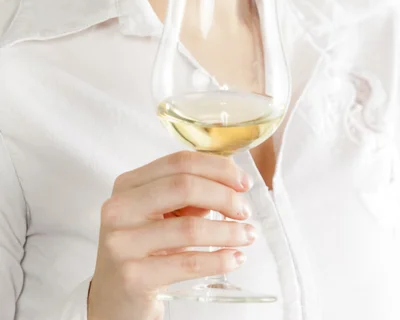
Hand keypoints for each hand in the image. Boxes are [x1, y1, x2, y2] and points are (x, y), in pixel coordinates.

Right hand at [88, 150, 254, 319]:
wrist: (114, 298)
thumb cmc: (144, 250)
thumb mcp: (161, 215)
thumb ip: (190, 196)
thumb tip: (232, 184)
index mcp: (127, 184)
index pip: (178, 162)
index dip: (216, 168)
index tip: (243, 182)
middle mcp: (119, 208)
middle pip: (183, 186)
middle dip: (224, 196)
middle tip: (245, 211)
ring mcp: (122, 242)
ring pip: (189, 227)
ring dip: (228, 231)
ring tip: (247, 235)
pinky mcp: (132, 276)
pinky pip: (187, 263)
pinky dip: (218, 259)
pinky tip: (234, 257)